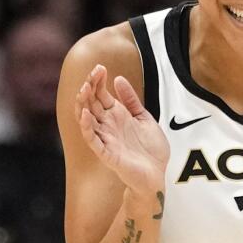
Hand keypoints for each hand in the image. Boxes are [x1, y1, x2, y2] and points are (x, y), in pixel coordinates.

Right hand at [75, 64, 169, 194]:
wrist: (158, 174)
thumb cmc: (150, 149)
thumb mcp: (144, 118)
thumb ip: (131, 100)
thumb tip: (118, 79)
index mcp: (116, 116)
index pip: (100, 95)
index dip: (98, 81)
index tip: (100, 68)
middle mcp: (108, 126)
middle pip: (91, 104)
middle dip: (89, 88)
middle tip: (93, 74)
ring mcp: (106, 139)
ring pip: (87, 120)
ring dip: (83, 105)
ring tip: (84, 89)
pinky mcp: (107, 154)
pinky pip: (93, 140)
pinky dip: (87, 128)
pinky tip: (85, 115)